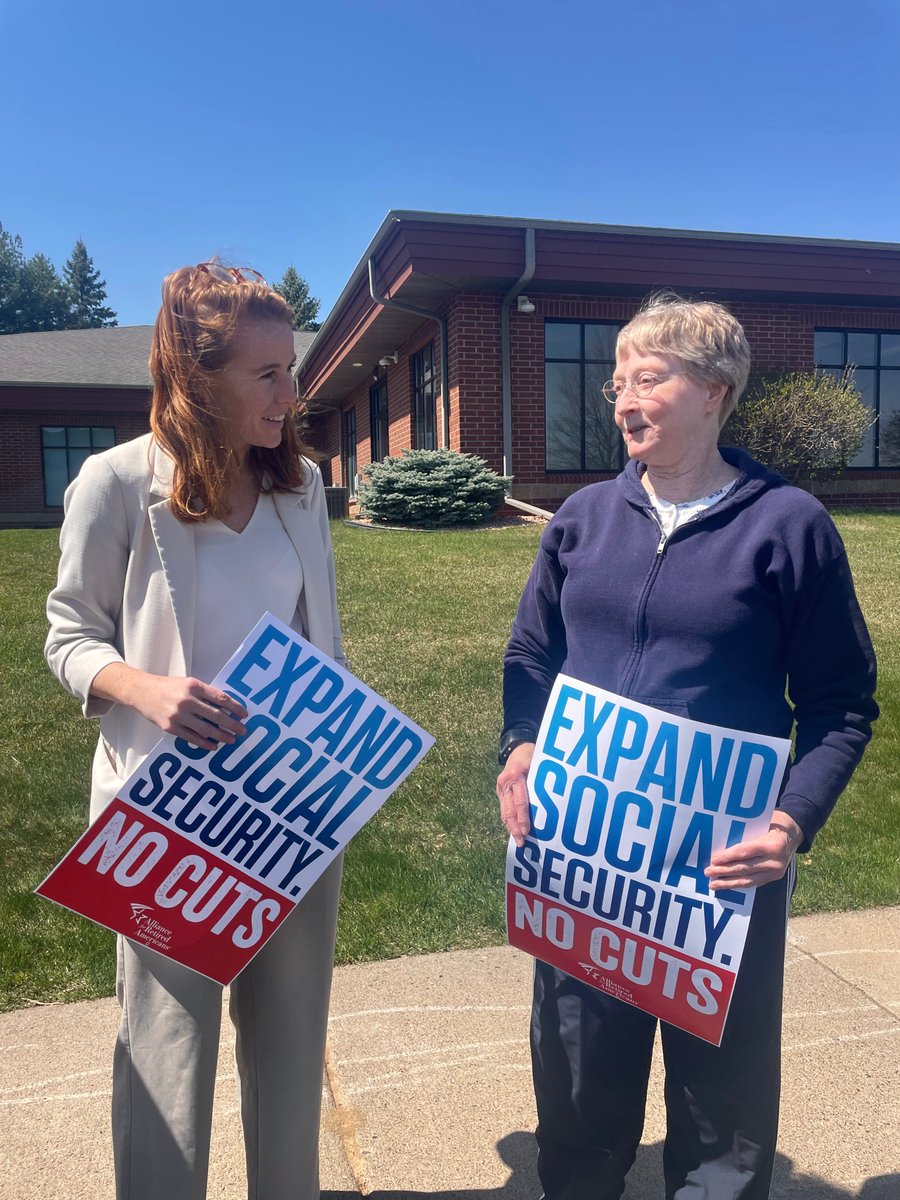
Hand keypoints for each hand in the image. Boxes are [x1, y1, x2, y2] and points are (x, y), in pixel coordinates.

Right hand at [91, 664, 247, 749]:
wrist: (141, 691)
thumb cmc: (168, 686)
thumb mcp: (188, 683)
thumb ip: (205, 693)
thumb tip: (226, 706)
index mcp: (194, 686)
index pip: (221, 698)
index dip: (235, 708)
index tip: (245, 715)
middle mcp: (187, 700)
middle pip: (216, 715)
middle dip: (232, 725)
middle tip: (242, 731)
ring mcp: (178, 715)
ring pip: (205, 729)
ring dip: (221, 736)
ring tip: (231, 740)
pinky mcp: (170, 727)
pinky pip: (191, 738)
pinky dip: (204, 743)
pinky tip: (213, 746)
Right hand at [496, 742, 534, 846]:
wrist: (517, 746)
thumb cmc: (532, 755)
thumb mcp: (539, 763)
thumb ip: (541, 781)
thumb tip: (553, 802)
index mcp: (515, 775)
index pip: (520, 801)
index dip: (523, 818)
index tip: (527, 832)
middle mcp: (505, 783)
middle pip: (509, 810)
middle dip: (514, 829)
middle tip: (521, 843)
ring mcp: (501, 788)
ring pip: (504, 812)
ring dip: (511, 827)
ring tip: (517, 841)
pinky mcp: (501, 791)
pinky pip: (504, 808)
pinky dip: (509, 821)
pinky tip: (514, 830)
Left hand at [705, 812, 803, 890]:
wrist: (793, 836)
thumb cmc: (771, 826)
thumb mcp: (762, 824)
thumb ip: (746, 833)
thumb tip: (721, 841)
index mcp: (771, 845)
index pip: (745, 852)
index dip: (728, 857)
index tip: (713, 859)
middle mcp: (774, 861)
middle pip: (744, 868)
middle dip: (724, 871)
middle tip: (707, 872)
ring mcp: (775, 872)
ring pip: (748, 880)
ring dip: (728, 883)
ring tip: (712, 884)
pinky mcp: (774, 879)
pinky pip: (753, 883)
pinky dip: (738, 884)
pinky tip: (726, 885)